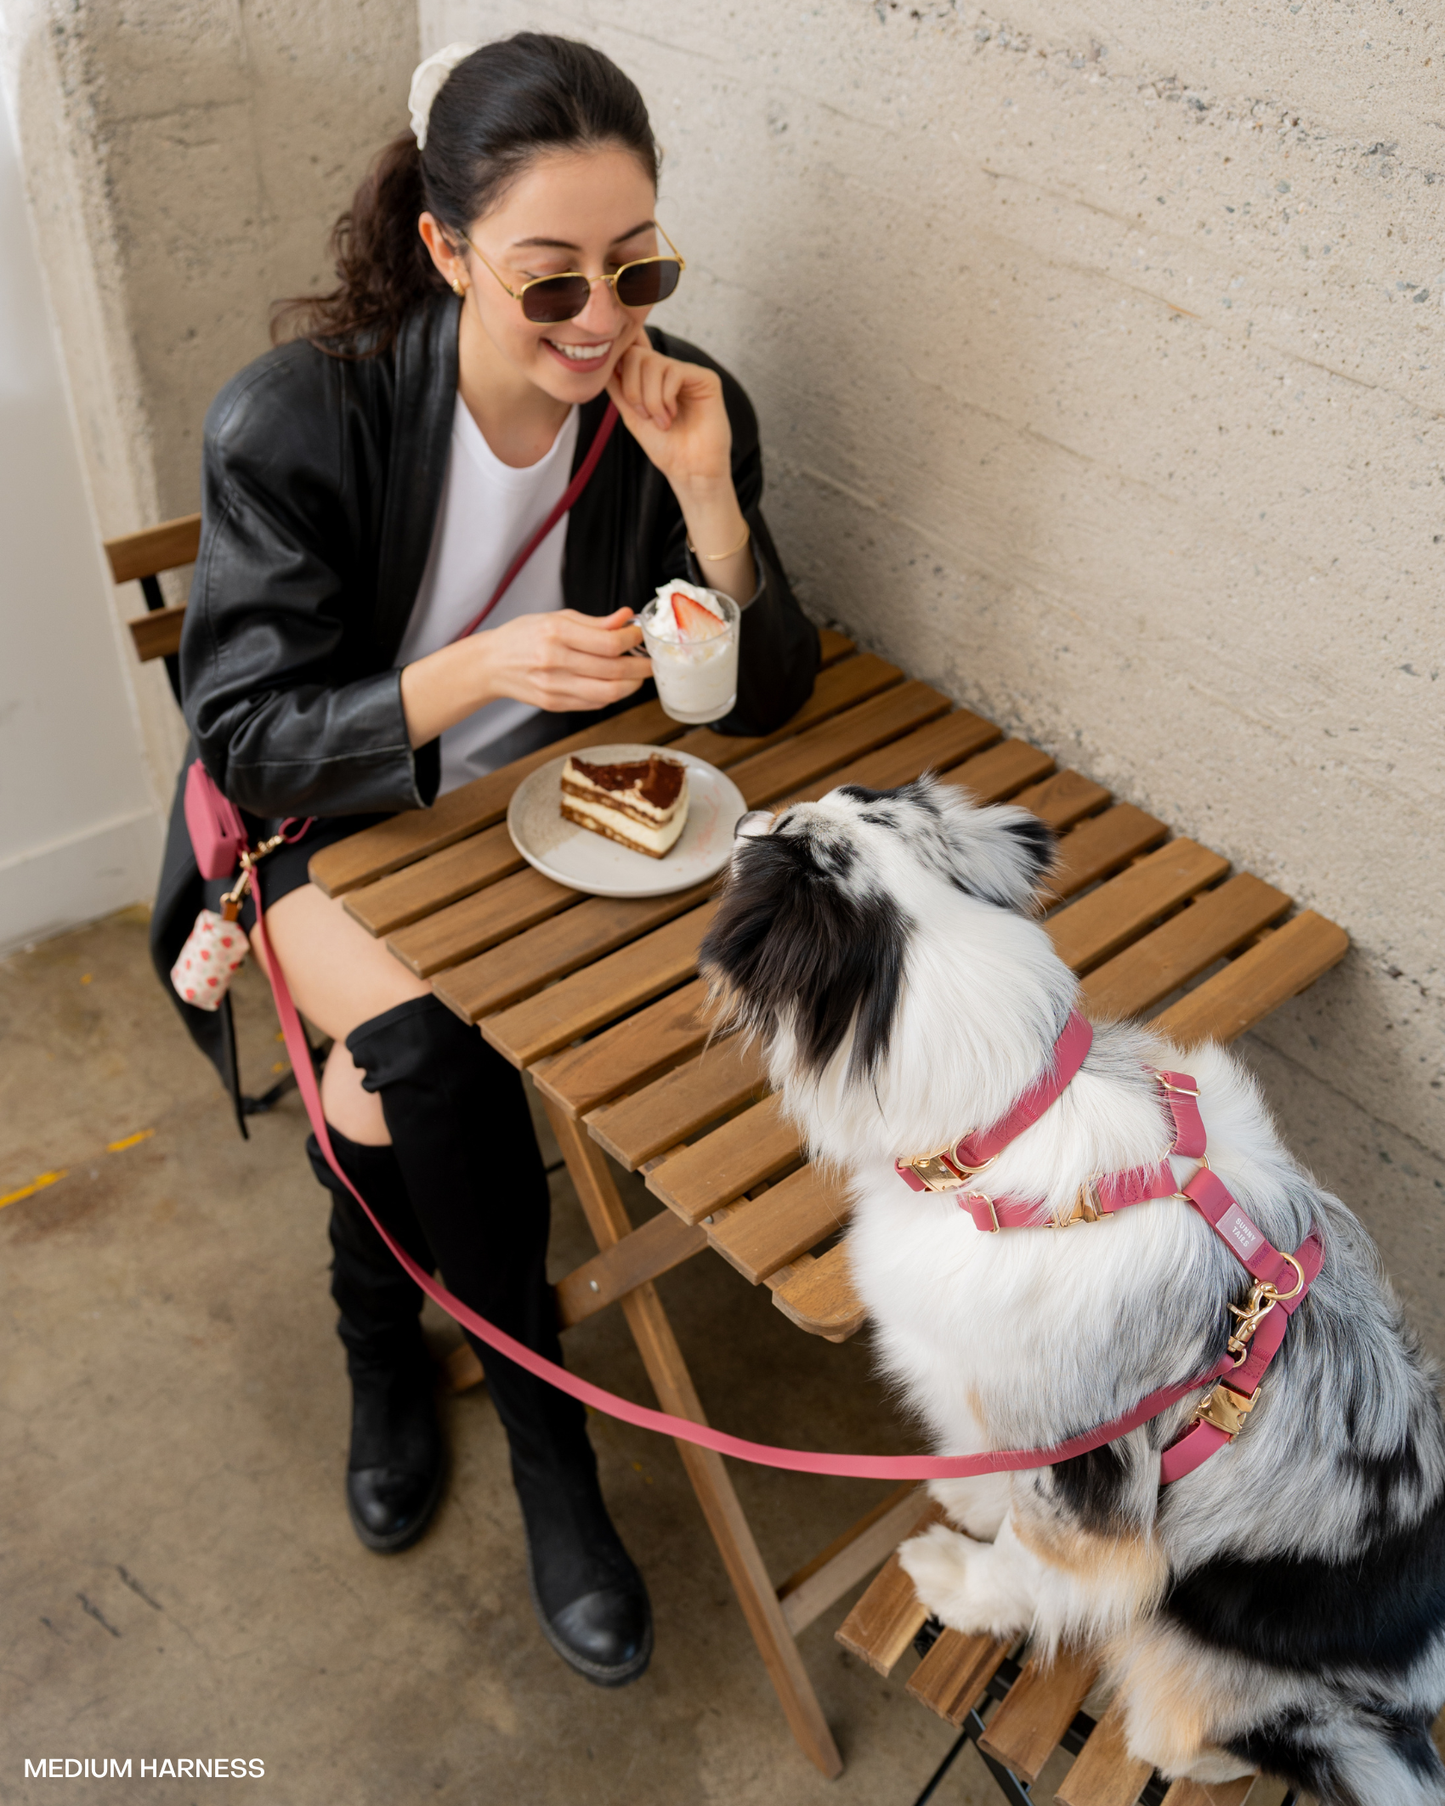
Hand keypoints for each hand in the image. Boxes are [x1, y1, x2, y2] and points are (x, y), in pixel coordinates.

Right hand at [483, 607, 650, 712]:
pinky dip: (611, 695)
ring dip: (631, 685)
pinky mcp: (555, 704)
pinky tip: (615, 684)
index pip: (608, 642)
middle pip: (613, 670)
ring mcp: (554, 686)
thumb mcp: (556, 617)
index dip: (633, 640)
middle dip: (640, 666)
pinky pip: (594, 703)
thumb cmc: (522, 636)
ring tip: (638, 675)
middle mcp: (554, 661)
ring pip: (608, 693)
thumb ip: (594, 622)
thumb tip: (626, 618)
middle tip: (651, 661)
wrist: (491, 664)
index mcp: (555, 633)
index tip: (640, 636)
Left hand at [606, 337, 732, 494]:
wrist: (689, 470)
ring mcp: (687, 373)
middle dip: (632, 389)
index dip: (619, 370)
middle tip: (643, 415)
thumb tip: (602, 360)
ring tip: (661, 422)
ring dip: (651, 399)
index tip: (628, 401)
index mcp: (652, 378)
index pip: (628, 352)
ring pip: (654, 363)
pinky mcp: (705, 378)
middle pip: (636, 354)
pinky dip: (667, 398)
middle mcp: (669, 371)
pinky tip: (673, 416)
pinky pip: (674, 372)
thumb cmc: (664, 447)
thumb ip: (617, 387)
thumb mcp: (631, 414)